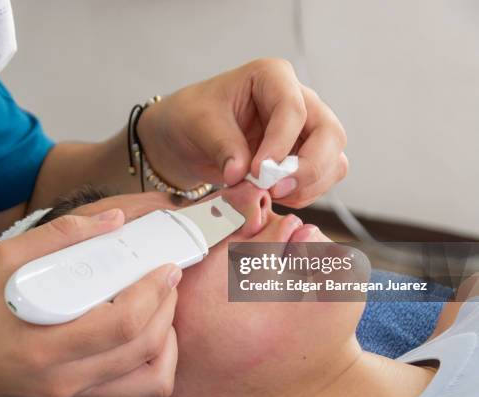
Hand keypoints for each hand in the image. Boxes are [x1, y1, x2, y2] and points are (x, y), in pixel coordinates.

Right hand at [0, 209, 180, 396]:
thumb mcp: (3, 259)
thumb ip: (61, 235)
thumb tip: (114, 220)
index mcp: (45, 345)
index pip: (123, 324)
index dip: (154, 292)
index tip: (166, 266)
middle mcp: (65, 379)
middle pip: (144, 349)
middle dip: (168, 308)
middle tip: (168, 277)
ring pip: (150, 380)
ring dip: (168, 341)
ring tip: (161, 308)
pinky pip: (135, 394)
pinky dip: (153, 367)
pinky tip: (146, 338)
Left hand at [138, 58, 347, 207]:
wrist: (186, 137)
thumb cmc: (192, 117)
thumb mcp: (198, 123)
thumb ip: (221, 145)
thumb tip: (241, 173)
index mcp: (272, 77)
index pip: (293, 109)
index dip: (280, 144)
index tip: (256, 171)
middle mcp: (298, 100)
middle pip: (329, 134)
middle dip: (308, 167)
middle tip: (275, 189)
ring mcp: (305, 130)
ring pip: (333, 159)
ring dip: (309, 185)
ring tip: (271, 194)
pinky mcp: (304, 157)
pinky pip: (323, 178)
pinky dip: (304, 194)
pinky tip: (275, 196)